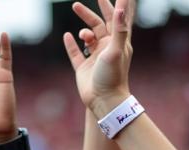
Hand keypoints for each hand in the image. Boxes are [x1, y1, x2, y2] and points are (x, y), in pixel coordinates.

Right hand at [64, 0, 134, 117]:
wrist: (104, 101)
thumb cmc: (113, 76)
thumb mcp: (117, 49)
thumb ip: (119, 28)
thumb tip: (121, 6)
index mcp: (117, 43)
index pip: (115, 19)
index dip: (111, 6)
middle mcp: (106, 48)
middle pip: (98, 25)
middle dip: (88, 14)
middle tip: (76, 6)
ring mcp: (94, 58)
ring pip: (87, 37)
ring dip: (82, 31)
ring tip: (82, 36)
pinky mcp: (83, 68)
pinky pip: (75, 53)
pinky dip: (70, 44)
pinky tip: (67, 36)